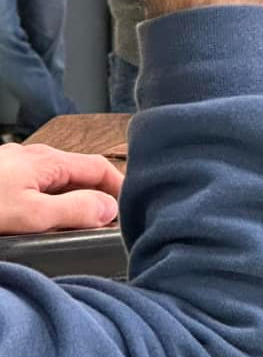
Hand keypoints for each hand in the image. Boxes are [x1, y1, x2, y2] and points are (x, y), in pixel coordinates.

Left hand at [0, 143, 123, 234]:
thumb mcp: (30, 214)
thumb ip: (74, 210)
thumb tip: (109, 208)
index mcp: (48, 160)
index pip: (99, 167)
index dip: (119, 186)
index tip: (131, 207)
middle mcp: (33, 156)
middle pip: (79, 173)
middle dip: (96, 195)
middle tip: (107, 223)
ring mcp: (14, 165)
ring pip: (56, 180)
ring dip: (72, 198)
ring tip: (79, 225)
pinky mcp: (1, 178)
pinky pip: (36, 186)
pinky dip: (50, 200)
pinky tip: (42, 219)